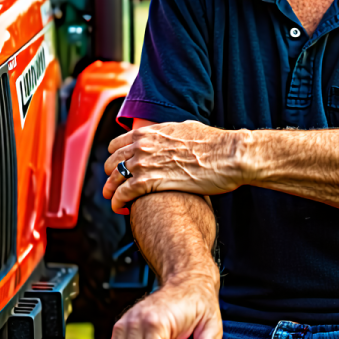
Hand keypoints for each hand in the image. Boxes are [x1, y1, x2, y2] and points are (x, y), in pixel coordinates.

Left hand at [103, 120, 249, 212]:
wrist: (227, 155)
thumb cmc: (215, 144)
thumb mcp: (188, 129)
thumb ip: (172, 134)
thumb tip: (174, 135)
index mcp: (150, 132)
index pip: (118, 144)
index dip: (116, 157)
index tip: (118, 166)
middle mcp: (142, 145)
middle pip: (112, 162)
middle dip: (111, 175)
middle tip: (114, 186)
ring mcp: (143, 163)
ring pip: (113, 179)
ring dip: (111, 191)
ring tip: (114, 200)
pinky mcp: (149, 182)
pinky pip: (123, 194)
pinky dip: (118, 202)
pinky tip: (122, 209)